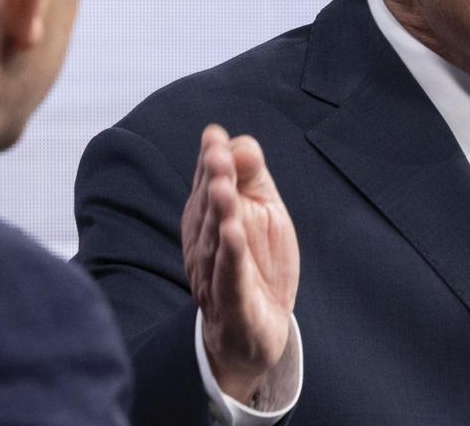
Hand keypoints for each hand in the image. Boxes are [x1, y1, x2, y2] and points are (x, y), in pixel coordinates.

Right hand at [181, 124, 299, 402]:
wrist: (255, 331)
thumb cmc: (257, 263)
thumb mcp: (264, 212)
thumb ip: (252, 176)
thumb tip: (238, 141)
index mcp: (209, 217)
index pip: (207, 184)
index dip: (210, 161)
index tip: (214, 137)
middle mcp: (205, 244)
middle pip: (208, 209)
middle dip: (212, 181)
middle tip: (217, 154)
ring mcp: (215, 275)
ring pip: (215, 242)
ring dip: (219, 214)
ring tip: (225, 189)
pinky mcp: (233, 305)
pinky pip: (229, 280)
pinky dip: (230, 258)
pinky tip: (233, 235)